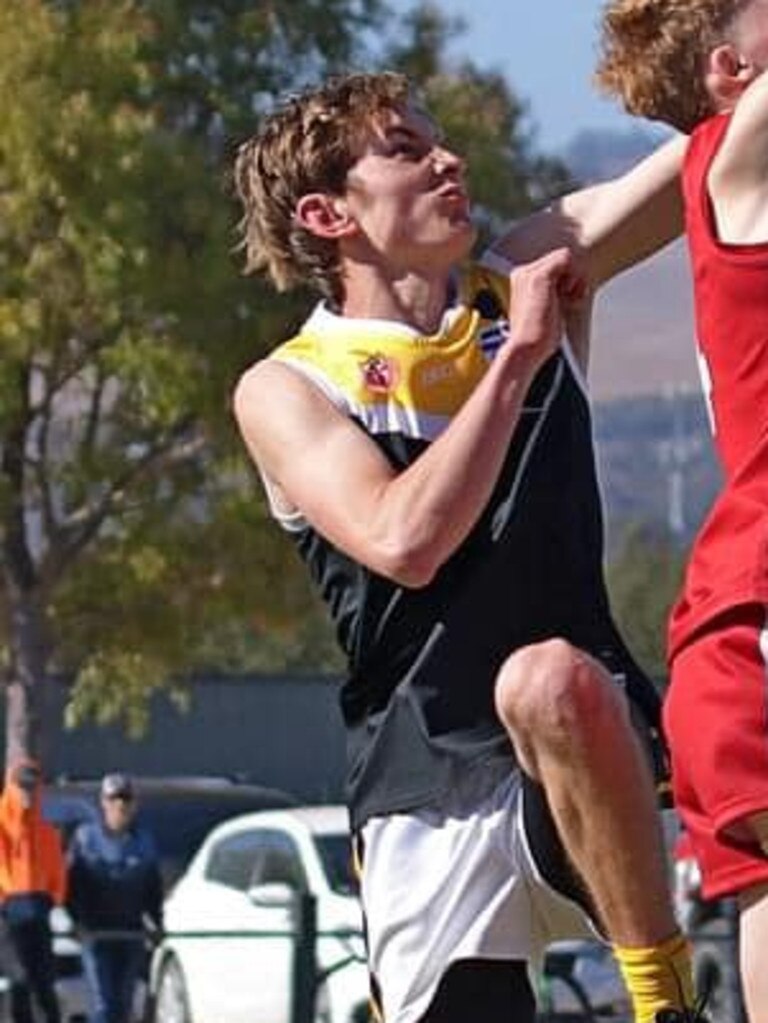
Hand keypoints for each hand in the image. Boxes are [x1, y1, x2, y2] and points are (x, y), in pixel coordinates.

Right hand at [506, 248, 585, 369]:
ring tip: (568, 301)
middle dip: (572, 278)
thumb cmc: (538, 337)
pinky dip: (575, 278)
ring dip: (574, 279)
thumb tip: (580, 281)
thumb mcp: (550, 308)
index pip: (555, 264)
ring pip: (566, 257)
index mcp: (522, 280)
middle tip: (567, 302)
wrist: (526, 348)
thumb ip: (558, 292)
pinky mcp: (539, 276)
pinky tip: (569, 298)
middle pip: (562, 258)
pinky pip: (567, 258)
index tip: (564, 302)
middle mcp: (523, 272)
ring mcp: (529, 272)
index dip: (566, 281)